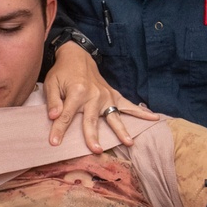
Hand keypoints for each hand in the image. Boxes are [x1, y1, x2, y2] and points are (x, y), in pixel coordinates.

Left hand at [43, 42, 157, 152]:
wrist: (77, 56)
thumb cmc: (62, 72)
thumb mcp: (52, 83)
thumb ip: (52, 101)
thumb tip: (53, 116)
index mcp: (77, 92)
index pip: (66, 116)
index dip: (59, 130)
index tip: (54, 143)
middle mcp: (94, 95)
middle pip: (91, 120)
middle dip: (92, 136)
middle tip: (95, 150)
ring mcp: (106, 96)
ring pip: (113, 117)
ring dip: (122, 130)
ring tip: (129, 143)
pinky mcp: (113, 95)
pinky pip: (128, 105)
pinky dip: (141, 112)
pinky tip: (154, 118)